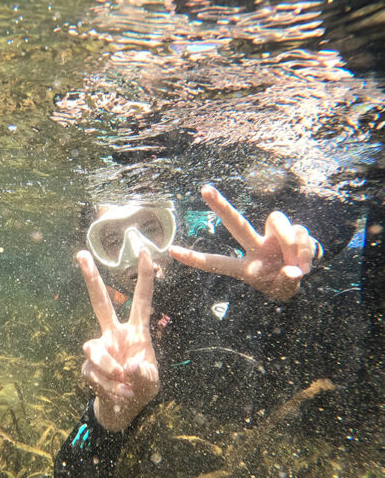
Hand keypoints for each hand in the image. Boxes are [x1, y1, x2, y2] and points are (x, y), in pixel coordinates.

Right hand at [77, 248, 158, 431]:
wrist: (123, 409)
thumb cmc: (142, 388)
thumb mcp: (151, 382)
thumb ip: (144, 373)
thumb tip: (129, 364)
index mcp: (136, 332)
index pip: (141, 300)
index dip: (145, 277)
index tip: (146, 252)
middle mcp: (114, 334)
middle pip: (100, 302)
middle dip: (91, 279)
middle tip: (81, 254)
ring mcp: (99, 349)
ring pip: (94, 350)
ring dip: (109, 369)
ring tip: (124, 384)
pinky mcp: (88, 367)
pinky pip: (94, 374)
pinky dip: (109, 387)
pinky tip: (120, 393)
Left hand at [170, 186, 318, 300]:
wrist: (306, 274)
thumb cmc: (285, 282)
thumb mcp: (284, 288)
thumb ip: (287, 280)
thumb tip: (293, 270)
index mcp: (245, 266)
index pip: (217, 262)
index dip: (195, 258)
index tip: (171, 251)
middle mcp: (254, 245)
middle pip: (235, 223)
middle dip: (220, 206)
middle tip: (204, 189)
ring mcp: (272, 235)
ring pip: (278, 224)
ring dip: (292, 245)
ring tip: (298, 268)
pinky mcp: (292, 229)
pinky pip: (299, 232)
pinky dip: (305, 250)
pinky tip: (305, 263)